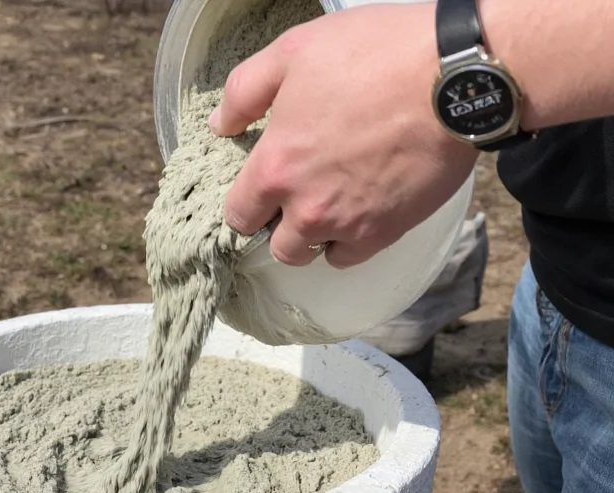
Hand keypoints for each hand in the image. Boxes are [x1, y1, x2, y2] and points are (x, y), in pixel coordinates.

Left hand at [209, 2, 478, 268]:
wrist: (454, 76)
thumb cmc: (373, 55)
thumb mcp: (293, 52)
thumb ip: (245, 92)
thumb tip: (220, 125)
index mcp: (276, 167)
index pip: (238, 215)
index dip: (244, 206)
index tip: (257, 194)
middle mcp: (307, 207)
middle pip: (276, 246)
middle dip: (279, 226)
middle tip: (295, 198)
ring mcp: (349, 224)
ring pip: (314, 254)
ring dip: (314, 236)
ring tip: (328, 205)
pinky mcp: (387, 231)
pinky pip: (352, 257)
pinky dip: (349, 242)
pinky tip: (357, 213)